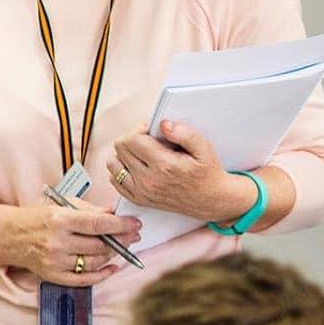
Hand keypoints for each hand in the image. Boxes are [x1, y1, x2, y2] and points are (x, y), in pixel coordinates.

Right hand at [15, 199, 139, 286]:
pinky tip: (112, 267)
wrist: (9, 236)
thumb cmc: (37, 218)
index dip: (121, 225)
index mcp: (60, 220)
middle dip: (122, 240)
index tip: (135, 224)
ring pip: (95, 262)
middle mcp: (58, 242)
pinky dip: (102, 275)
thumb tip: (116, 213)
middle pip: (100, 245)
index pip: (98, 224)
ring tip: (120, 247)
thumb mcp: (62, 206)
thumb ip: (90, 210)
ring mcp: (55, 261)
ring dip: (113, 255)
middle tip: (133, 235)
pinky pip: (84, 280)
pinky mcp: (53, 275)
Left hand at [108, 121, 255, 220]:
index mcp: (164, 165)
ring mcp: (141, 192)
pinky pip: (114, 180)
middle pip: (120, 149)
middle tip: (147, 139)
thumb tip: (163, 124)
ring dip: (123, 154)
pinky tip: (135, 165)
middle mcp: (148, 180)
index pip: (132, 140)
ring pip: (112, 164)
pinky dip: (120, 170)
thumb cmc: (207, 172)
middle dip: (131, 138)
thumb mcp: (204, 148)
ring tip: (140, 151)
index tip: (150, 130)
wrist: (210, 200)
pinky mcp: (138, 199)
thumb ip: (184, 133)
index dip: (139, 129)